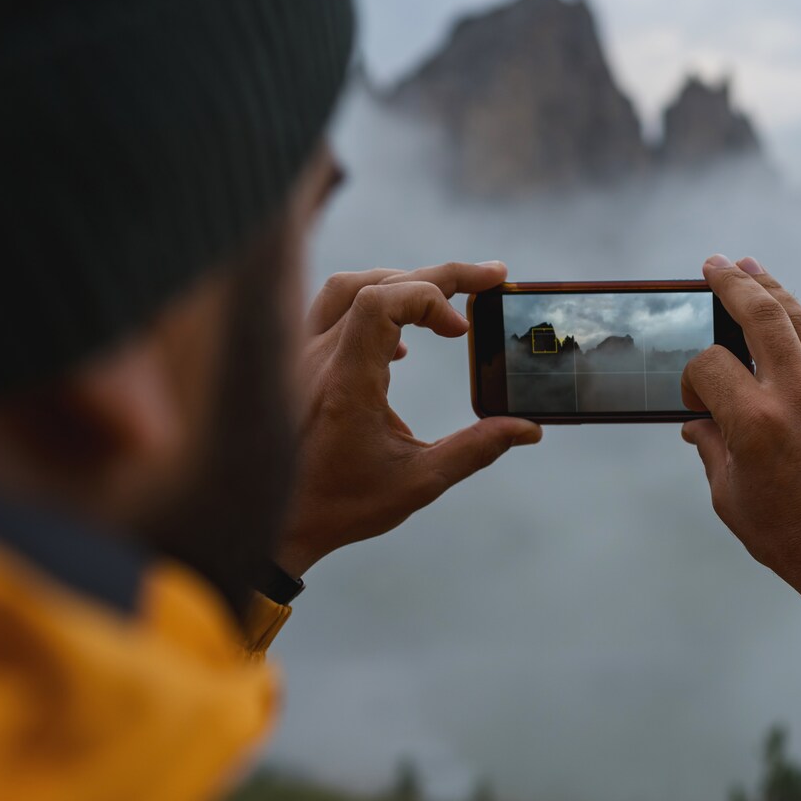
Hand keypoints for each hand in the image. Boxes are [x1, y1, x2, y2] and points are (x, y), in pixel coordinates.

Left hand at [276, 261, 541, 575]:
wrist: (273, 524)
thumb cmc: (340, 505)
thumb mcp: (418, 482)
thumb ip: (475, 450)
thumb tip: (527, 428)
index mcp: (346, 381)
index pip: (381, 301)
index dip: (431, 298)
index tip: (462, 331)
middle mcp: (316, 358)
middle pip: (377, 284)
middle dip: (441, 277)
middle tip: (490, 277)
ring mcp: (299, 357)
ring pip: (347, 287)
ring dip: (400, 283)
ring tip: (442, 302)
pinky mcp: (295, 364)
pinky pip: (330, 311)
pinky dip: (372, 307)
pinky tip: (401, 345)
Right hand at [679, 255, 800, 596]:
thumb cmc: (794, 537)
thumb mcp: (733, 499)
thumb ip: (713, 449)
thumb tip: (699, 422)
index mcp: (758, 423)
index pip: (711, 365)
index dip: (694, 379)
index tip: (696, 400)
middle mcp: (800, 396)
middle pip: (763, 315)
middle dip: (734, 284)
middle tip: (716, 265)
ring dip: (774, 292)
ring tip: (752, 271)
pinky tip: (790, 333)